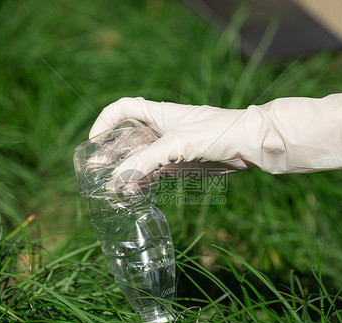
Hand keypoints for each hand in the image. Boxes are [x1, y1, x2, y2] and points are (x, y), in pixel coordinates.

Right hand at [90, 95, 341, 181]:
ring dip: (125, 173)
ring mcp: (170, 148)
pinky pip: (154, 173)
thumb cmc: (215, 132)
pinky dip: (142, 183)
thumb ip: (146, 161)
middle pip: (127, 139)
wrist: (248, 144)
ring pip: (139, 159)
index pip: (123, 110)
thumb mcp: (177, 145)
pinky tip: (134, 194)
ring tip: (113, 191)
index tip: (94, 141)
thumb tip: (119, 179)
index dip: (105, 122)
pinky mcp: (180, 165)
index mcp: (157, 114)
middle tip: (96, 174)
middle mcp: (161, 130)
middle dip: (111, 154)